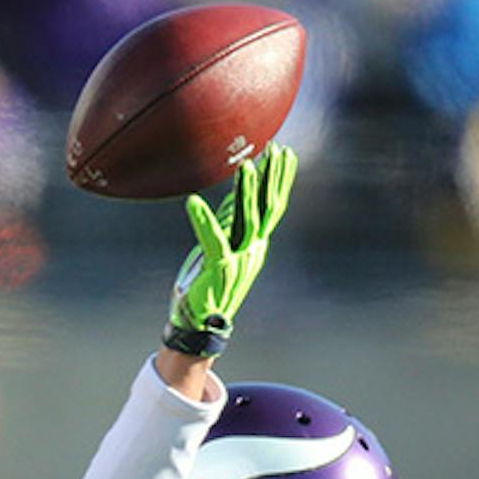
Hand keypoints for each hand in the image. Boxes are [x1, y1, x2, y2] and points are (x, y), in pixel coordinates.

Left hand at [165, 142, 299, 354]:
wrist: (199, 327)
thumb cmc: (206, 286)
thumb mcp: (220, 248)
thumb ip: (228, 223)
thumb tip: (235, 195)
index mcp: (255, 247)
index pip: (272, 208)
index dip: (279, 181)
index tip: (284, 155)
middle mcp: (252, 252)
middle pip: (267, 209)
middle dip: (274, 179)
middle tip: (278, 151)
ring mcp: (239, 262)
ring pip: (247, 221)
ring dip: (247, 192)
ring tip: (246, 166)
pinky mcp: (219, 270)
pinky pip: (212, 241)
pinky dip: (203, 221)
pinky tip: (194, 202)